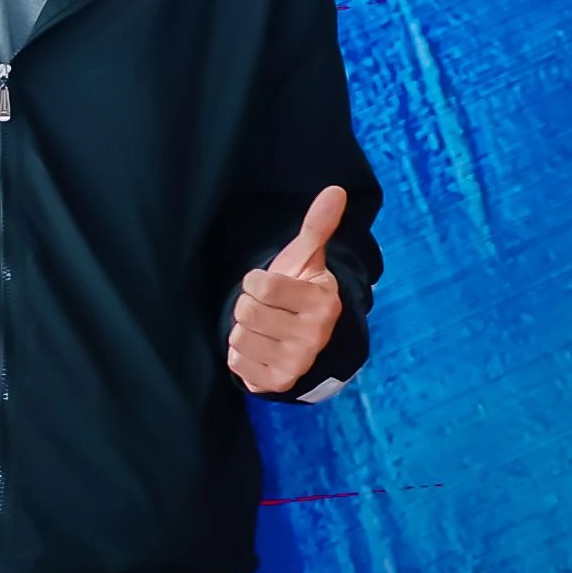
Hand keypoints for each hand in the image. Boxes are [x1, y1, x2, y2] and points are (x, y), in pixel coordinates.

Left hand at [227, 186, 347, 396]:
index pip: (260, 285)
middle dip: (249, 305)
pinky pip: (236, 362)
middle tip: (268, 309)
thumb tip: (335, 190)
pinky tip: (260, 349)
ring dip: (244, 330)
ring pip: (238, 336)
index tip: (270, 286)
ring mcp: (297, 361)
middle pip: (247, 311)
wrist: (309, 344)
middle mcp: (314, 334)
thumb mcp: (307, 260)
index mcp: (322, 302)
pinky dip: (241, 354)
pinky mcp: (279, 382)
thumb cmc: (299, 294)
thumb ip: (317, 226)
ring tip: (265, 329)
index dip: (257, 282)